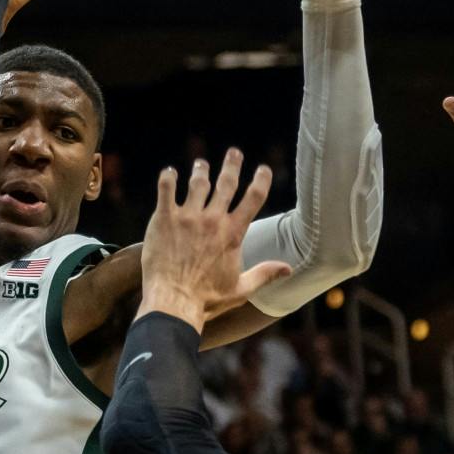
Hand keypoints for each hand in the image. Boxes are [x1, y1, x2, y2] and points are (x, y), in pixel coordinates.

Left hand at [138, 148, 293, 330]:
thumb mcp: (241, 289)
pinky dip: (168, 178)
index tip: (263, 169)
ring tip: (201, 164)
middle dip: (231, 165)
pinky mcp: (164, 219)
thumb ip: (264, 274)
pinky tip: (169, 172)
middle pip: (226, 183)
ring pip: (197, 184)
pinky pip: (166, 190)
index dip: (261, 180)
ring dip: (200, 171)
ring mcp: (187, 217)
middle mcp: (212, 220)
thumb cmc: (207, 299)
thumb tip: (288, 268)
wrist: (174, 301)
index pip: (253, 198)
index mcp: (233, 233)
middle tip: (234, 153)